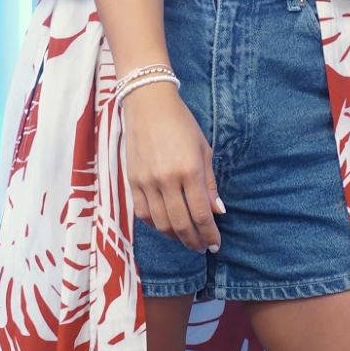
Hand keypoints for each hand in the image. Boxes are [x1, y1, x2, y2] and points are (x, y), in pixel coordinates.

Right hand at [121, 83, 224, 251]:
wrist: (148, 104)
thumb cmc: (181, 123)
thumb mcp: (203, 149)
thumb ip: (209, 183)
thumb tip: (217, 211)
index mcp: (189, 170)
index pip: (200, 214)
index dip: (209, 234)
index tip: (215, 244)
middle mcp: (167, 180)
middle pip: (180, 223)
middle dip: (193, 240)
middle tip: (201, 247)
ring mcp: (146, 181)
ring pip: (160, 223)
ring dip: (175, 236)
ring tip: (185, 239)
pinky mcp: (132, 180)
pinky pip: (142, 213)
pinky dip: (154, 224)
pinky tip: (164, 225)